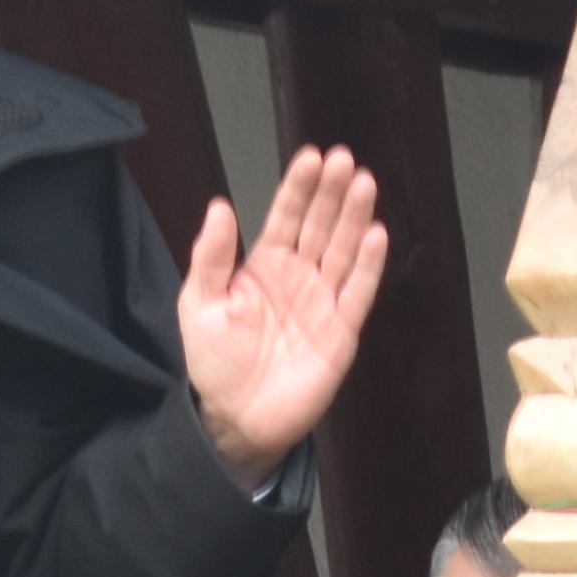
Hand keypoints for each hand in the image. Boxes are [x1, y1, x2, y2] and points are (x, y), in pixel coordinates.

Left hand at [180, 148, 390, 484]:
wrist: (235, 419)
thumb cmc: (215, 363)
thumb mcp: (198, 304)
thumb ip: (211, 257)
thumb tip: (220, 206)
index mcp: (265, 265)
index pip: (287, 216)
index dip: (299, 187)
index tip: (311, 157)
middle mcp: (300, 276)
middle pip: (321, 225)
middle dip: (333, 193)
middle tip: (345, 160)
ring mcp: (324, 302)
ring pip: (344, 251)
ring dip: (355, 218)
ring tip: (365, 184)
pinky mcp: (342, 331)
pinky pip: (359, 293)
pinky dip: (369, 265)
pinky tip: (377, 235)